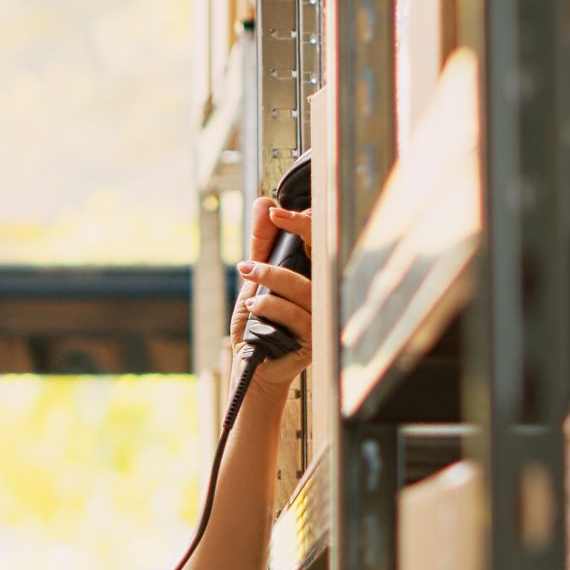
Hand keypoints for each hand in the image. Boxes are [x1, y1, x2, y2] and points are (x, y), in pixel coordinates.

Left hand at [229, 196, 315, 391]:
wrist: (252, 366)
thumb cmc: (257, 325)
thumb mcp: (254, 282)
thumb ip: (260, 246)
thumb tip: (263, 203)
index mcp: (313, 279)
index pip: (319, 244)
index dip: (302, 224)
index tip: (275, 212)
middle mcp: (323, 297)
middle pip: (313, 270)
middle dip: (276, 266)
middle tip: (246, 268)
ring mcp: (323, 319)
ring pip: (305, 293)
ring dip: (270, 287)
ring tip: (248, 295)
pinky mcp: (316, 341)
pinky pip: (299, 318)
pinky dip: (273, 310)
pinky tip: (255, 311)